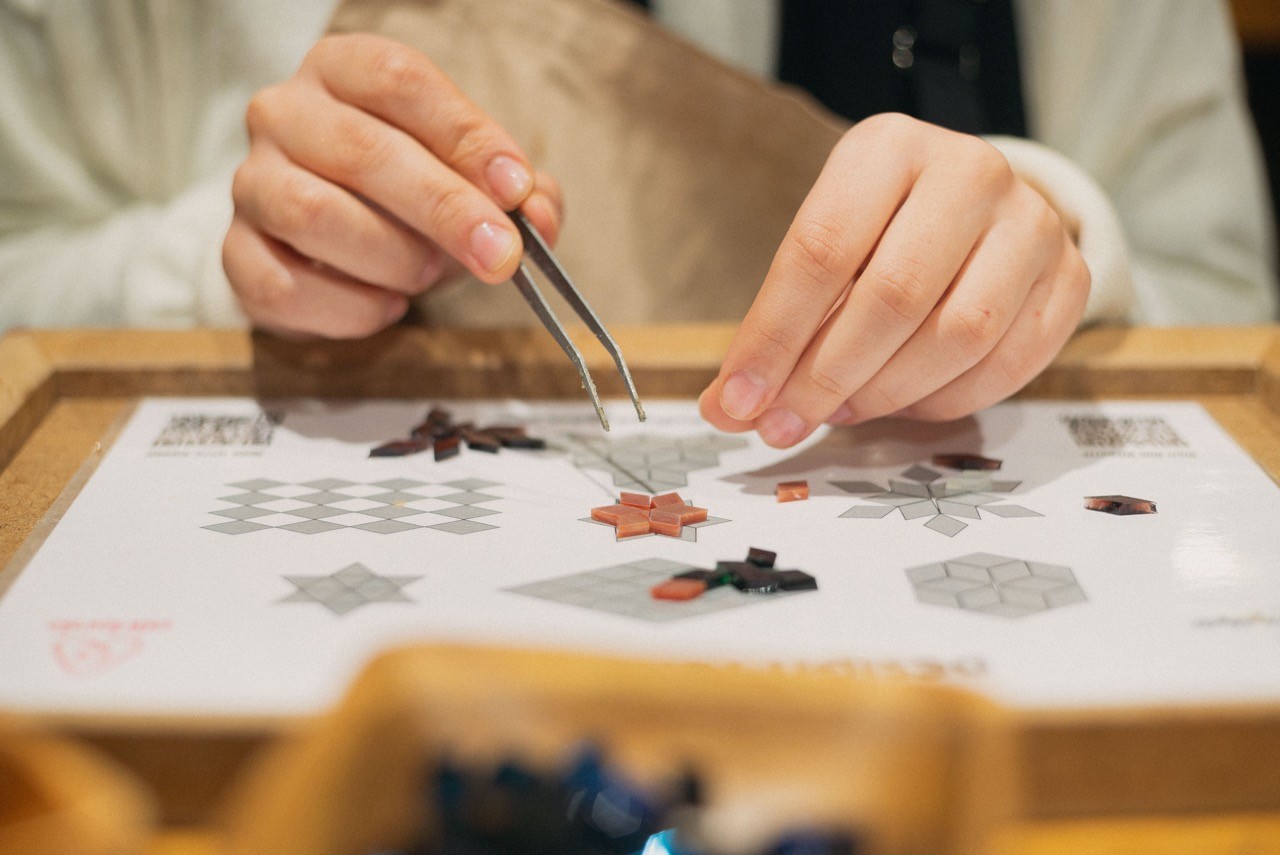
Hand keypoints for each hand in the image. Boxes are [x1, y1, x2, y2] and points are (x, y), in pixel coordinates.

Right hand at [222, 34, 562, 338]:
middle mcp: (285, 114)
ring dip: (391, 256)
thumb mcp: (470, 181)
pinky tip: (386, 305)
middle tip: (499, 254)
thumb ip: (517, 193)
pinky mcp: (236, 252)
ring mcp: (252, 183)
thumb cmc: (407, 199)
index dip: (465, 135)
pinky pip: (284, 285)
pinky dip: (349, 307)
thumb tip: (541, 213)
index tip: (515, 187)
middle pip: (362, 151)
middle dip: (444, 209)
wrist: (333, 250)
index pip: (400, 82)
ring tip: (426, 273)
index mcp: (344, 72)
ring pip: (313, 214)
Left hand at [699, 113, 1088, 445]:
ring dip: (885, 393)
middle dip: (826, 377)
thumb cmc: (879, 231)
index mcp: (889, 148)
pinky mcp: (1069, 278)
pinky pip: (1006, 364)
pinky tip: (903, 404)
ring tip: (841, 410)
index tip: (737, 401)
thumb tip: (727, 409)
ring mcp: (1032, 224)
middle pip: (892, 297)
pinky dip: (944, 401)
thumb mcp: (821, 251)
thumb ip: (775, 326)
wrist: (975, 208)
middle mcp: (970, 172)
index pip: (821, 251)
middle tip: (784, 424)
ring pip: (957, 335)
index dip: (774, 337)